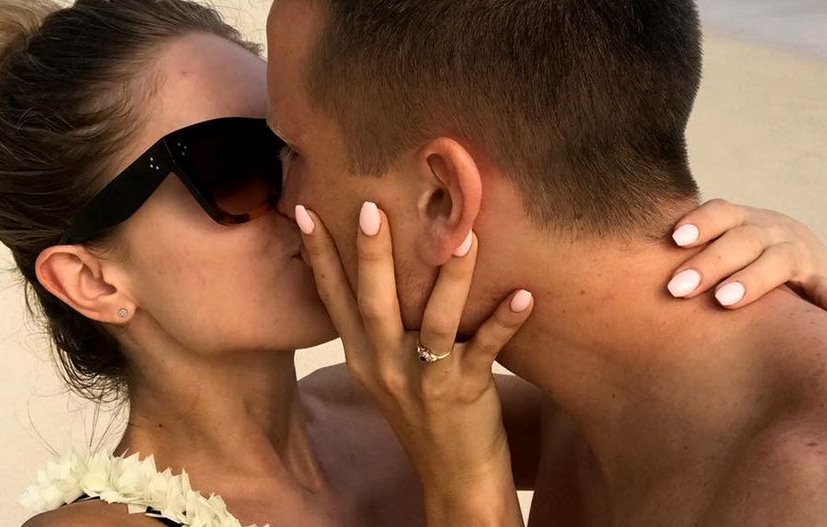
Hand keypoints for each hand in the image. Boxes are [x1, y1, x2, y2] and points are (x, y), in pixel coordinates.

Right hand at [296, 202, 529, 526]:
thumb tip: (383, 266)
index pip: (333, 298)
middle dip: (372, 255)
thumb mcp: (387, 371)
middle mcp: (384, 365)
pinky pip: (485, 350)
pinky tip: (523, 296)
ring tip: (464, 236)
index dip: (319, 255)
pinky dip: (504, 322)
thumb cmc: (422, 412)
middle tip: (372, 208)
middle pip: (374, 303)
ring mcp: (423, 381)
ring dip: (451, 278)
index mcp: (361, 355)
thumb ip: (381, 327)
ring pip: (435, 323)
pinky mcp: (464, 393)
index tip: (303, 210)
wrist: (452, 477)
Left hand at [667, 199, 826, 316]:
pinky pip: (823, 287)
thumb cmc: (727, 252)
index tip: (675, 239)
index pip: (718, 212)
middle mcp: (766, 229)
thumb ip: (677, 247)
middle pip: (740, 240)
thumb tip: (610, 259)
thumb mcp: (710, 241)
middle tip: (678, 288)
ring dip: (752, 280)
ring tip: (726, 300)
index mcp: (737, 219)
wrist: (791, 249)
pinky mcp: (816, 277)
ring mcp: (794, 251)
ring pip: (776, 260)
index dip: (699, 222)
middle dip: (709, 263)